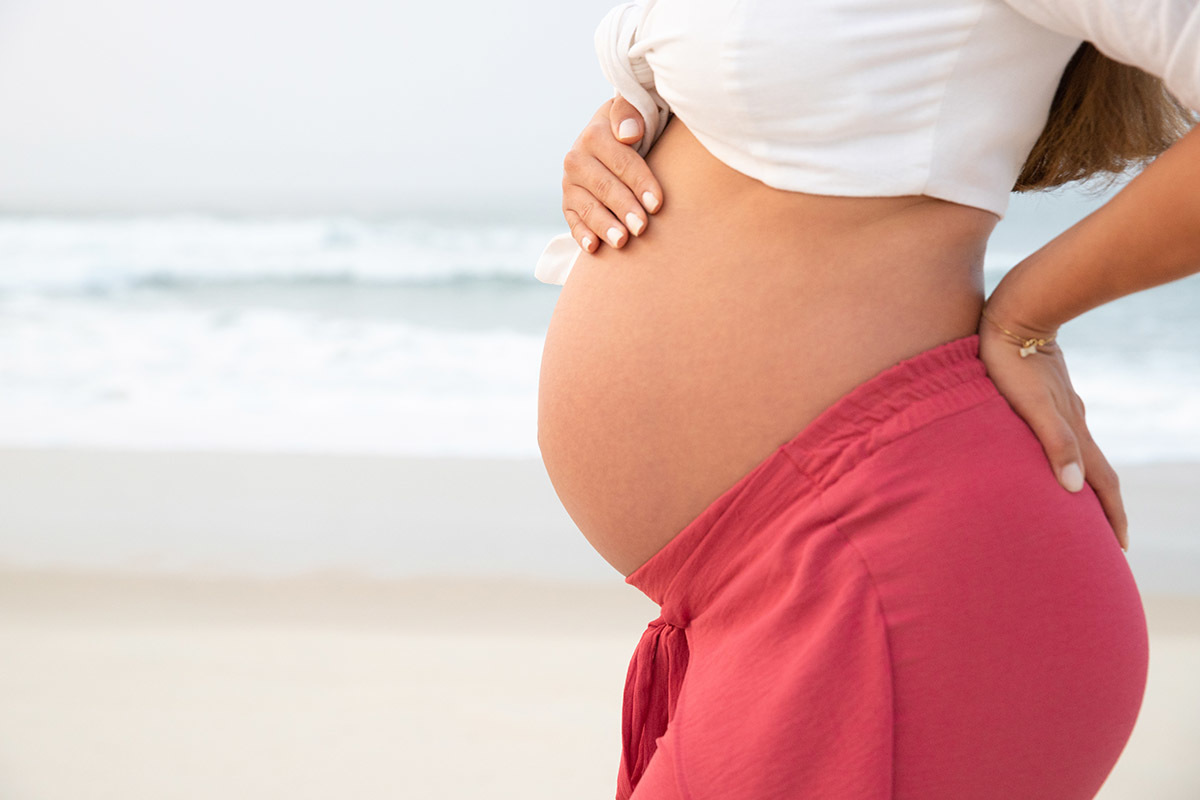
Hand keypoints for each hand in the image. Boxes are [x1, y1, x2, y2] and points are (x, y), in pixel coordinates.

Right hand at [561, 94, 664, 253]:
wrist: (615, 141)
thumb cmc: (636, 128)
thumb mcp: (635, 109)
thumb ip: (630, 112)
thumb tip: (628, 133)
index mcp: (595, 134)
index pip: (621, 161)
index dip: (640, 182)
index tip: (657, 203)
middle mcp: (577, 158)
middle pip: (604, 187)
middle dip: (624, 208)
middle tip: (642, 228)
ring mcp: (570, 183)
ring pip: (587, 207)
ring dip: (604, 225)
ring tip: (621, 241)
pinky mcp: (567, 203)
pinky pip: (572, 221)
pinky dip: (582, 235)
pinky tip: (593, 248)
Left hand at [977, 308, 1127, 550]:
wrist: (1017, 312)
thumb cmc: (1012, 361)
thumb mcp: (1030, 405)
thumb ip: (1053, 443)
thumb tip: (1072, 489)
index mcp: (1074, 430)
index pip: (1099, 482)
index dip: (1110, 515)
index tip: (1119, 546)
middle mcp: (1074, 421)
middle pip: (1096, 471)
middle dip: (1104, 506)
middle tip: (1107, 537)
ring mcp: (1063, 407)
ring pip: (1081, 453)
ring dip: (1085, 482)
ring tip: (1080, 504)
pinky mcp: (1047, 394)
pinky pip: (1063, 435)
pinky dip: (1067, 456)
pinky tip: (1053, 456)